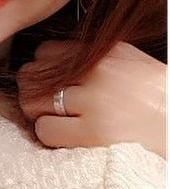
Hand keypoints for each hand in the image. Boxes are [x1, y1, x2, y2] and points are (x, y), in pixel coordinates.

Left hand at [17, 41, 166, 157]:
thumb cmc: (156, 99)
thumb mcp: (128, 62)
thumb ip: (92, 58)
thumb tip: (50, 60)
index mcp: (104, 53)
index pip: (45, 51)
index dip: (42, 68)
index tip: (48, 82)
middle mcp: (97, 72)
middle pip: (33, 74)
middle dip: (32, 90)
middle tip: (42, 103)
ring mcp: (95, 102)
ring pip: (33, 101)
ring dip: (36, 112)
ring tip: (52, 120)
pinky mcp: (94, 133)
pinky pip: (46, 130)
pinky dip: (49, 135)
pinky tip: (64, 136)